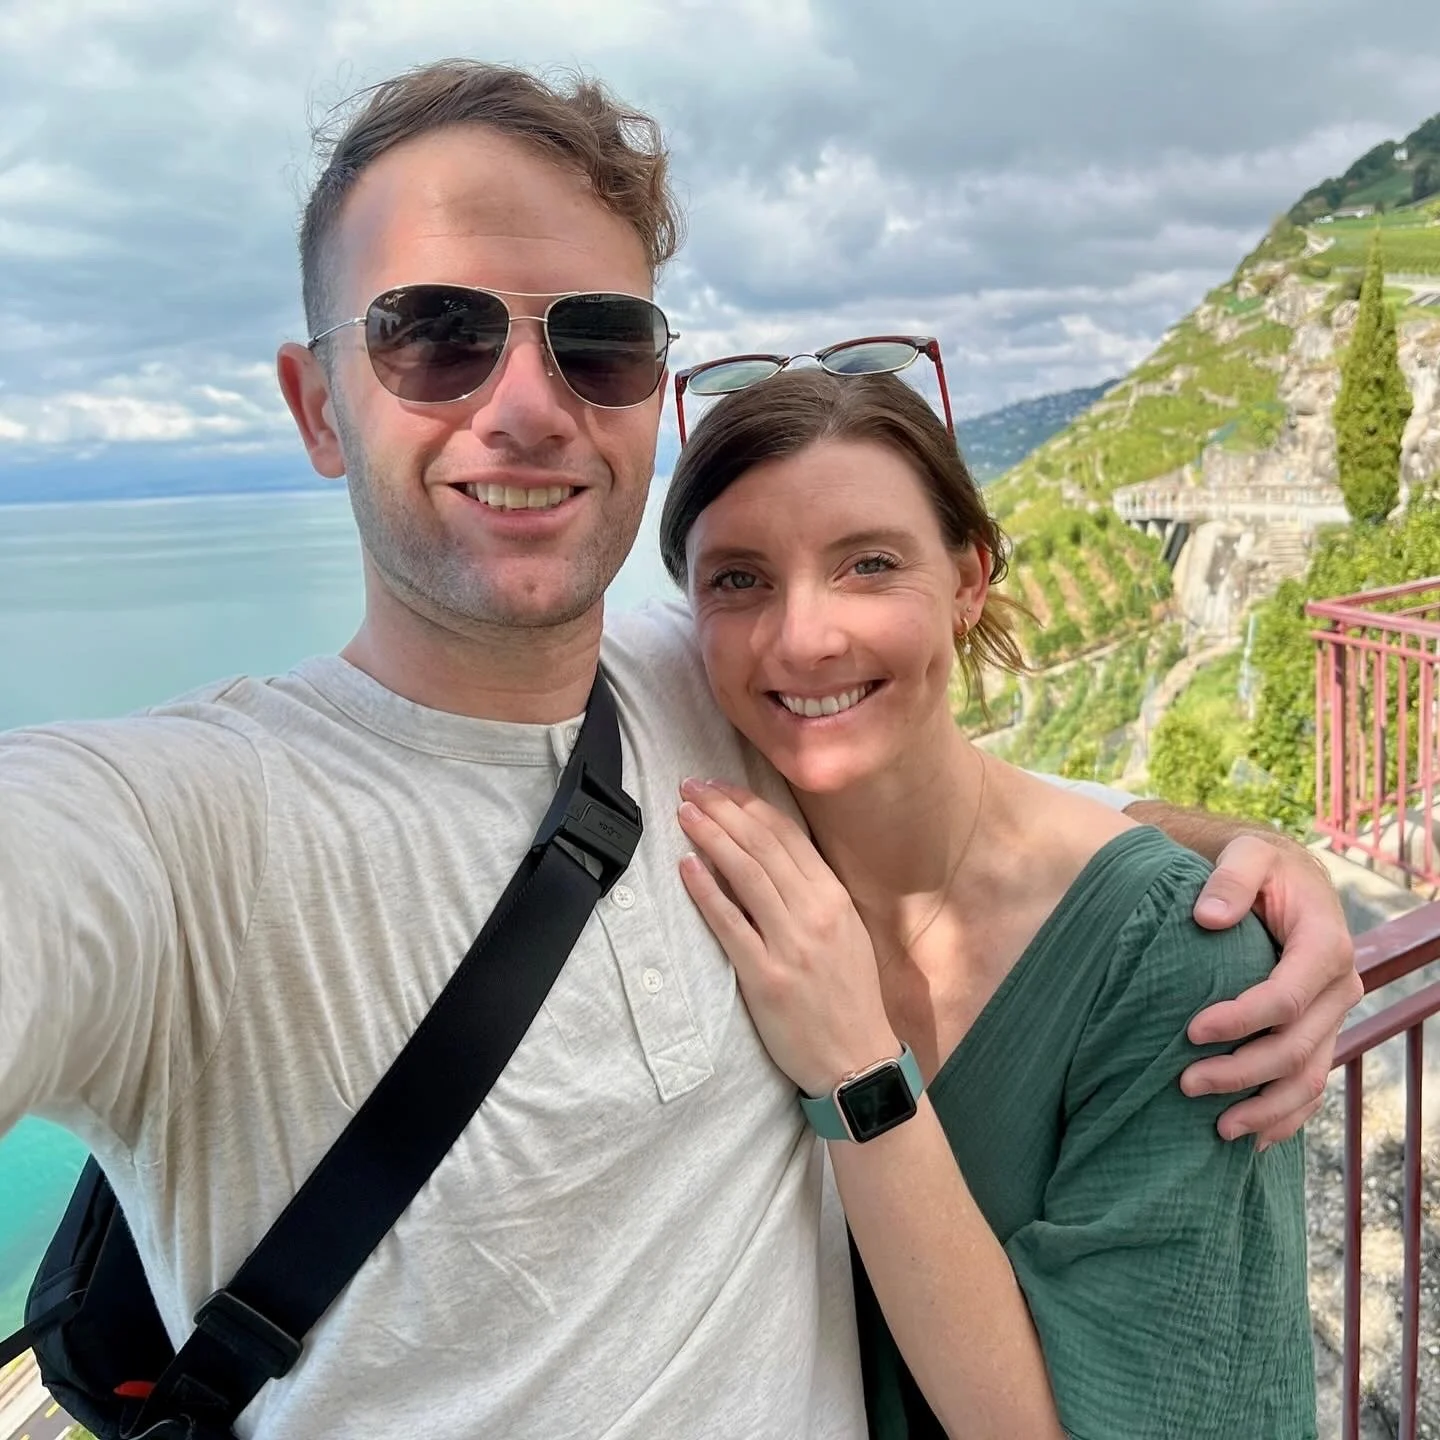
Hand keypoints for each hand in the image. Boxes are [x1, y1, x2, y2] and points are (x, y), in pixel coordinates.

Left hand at [676, 777, 899, 1095]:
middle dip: (723, 809)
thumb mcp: (845, 933)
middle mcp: (815, 913)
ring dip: (712, 837)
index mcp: (834, 898)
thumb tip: (770, 855)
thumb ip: (812, 894)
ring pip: (746, 874)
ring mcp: (791, 945)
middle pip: (762, 845)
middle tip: (691, 786)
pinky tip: (686, 866)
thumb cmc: (848, 996)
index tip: (719, 786)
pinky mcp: (766, 977)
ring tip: (685, 813)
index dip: (748, 804)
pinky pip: (731, 924)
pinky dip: (707, 891)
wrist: (856, 1061)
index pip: (786, 835)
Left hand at [1181, 834, 1362, 1146]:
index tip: (1191, 1032)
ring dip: (1265, 1108)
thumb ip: (1230, 879)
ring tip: (1218, 1128)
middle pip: (1296, 1047)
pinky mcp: (1320, 1033)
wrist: (1288, 878)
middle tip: (1185, 1083)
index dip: (1242, 1020)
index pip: (1287, 998)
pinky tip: (1253, 1140)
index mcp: (1325, 945)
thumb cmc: (1261, 866)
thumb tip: (1210, 918)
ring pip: (1308, 1077)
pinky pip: (1312, 1084)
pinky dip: (1286, 1117)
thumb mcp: (1247, 854)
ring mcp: (1332, 1016)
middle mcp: (1338, 987)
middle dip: (1241, 1072)